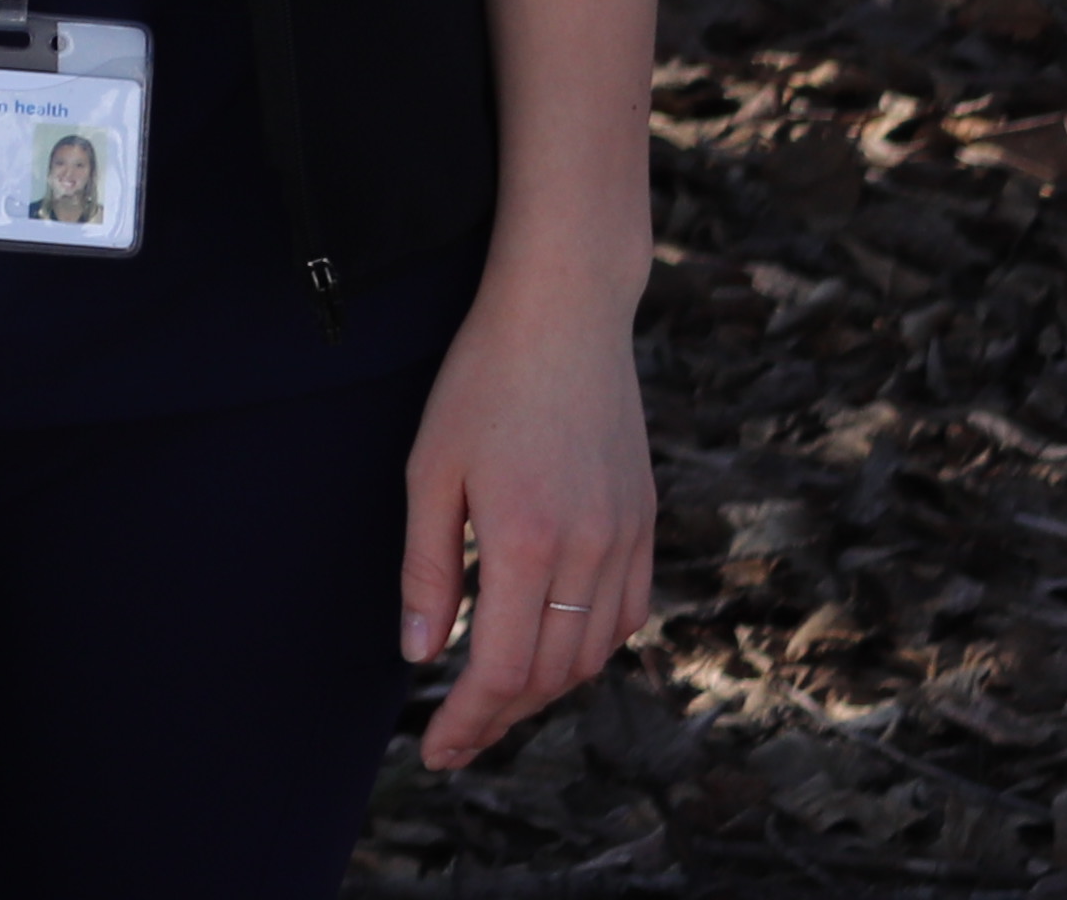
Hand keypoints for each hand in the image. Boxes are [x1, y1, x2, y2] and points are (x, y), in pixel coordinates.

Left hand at [400, 267, 651, 766]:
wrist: (566, 313)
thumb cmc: (482, 382)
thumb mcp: (430, 469)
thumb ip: (427, 568)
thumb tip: (421, 655)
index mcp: (526, 539)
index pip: (502, 669)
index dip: (468, 722)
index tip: (435, 752)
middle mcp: (588, 549)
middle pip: (551, 673)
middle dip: (500, 716)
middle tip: (455, 737)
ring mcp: (627, 536)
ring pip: (594, 652)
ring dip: (545, 687)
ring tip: (494, 698)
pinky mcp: (645, 521)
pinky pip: (627, 614)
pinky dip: (590, 647)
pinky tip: (554, 647)